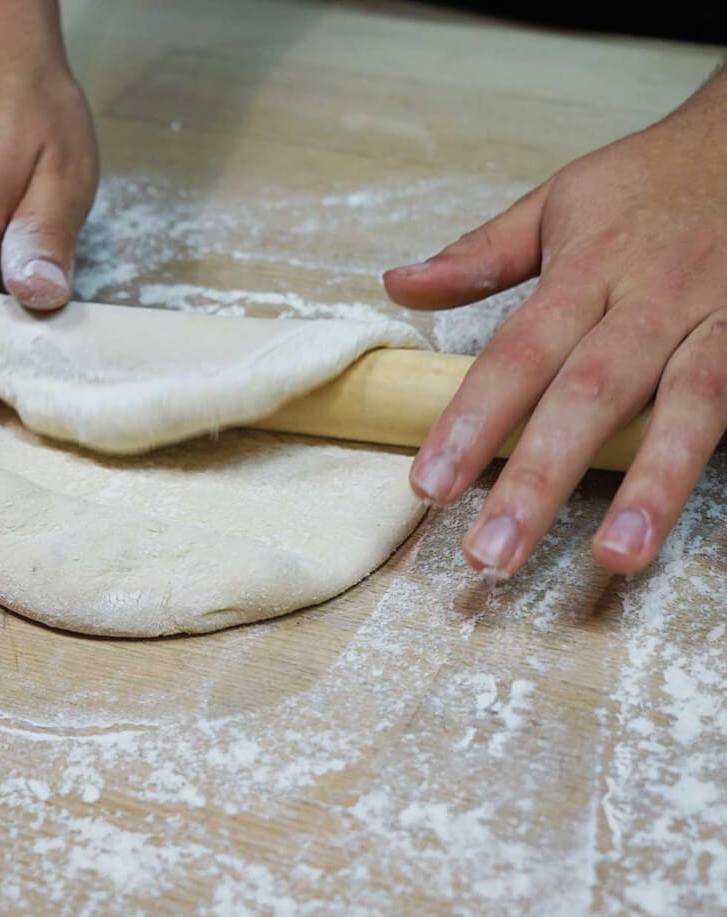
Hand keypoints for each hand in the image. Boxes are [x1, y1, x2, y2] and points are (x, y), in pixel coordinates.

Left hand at [384, 68, 726, 577]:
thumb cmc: (647, 183)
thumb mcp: (557, 202)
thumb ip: (479, 254)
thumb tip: (396, 284)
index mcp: (587, 269)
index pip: (517, 355)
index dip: (471, 423)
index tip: (427, 488)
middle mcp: (652, 301)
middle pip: (589, 396)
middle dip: (539, 479)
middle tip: (493, 555)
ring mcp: (720, 323)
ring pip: (688, 409)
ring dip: (651, 488)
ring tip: (614, 559)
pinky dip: (717, 463)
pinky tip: (687, 523)